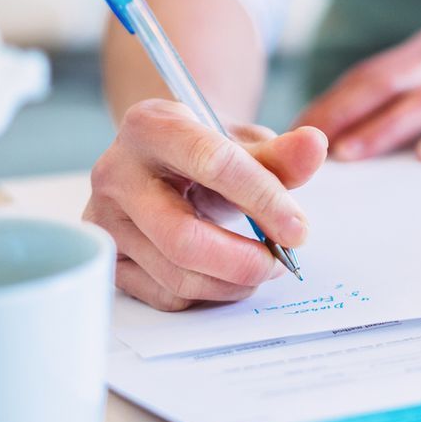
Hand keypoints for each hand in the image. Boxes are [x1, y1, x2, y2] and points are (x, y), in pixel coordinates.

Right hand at [84, 100, 326, 310]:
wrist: (163, 161)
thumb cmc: (205, 149)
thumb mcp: (242, 140)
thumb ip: (279, 152)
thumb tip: (315, 146)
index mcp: (149, 126)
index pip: (213, 164)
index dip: (264, 199)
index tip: (299, 228)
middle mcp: (115, 173)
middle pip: (183, 237)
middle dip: (244, 260)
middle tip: (280, 261)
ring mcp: (105, 221)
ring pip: (176, 274)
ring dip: (232, 282)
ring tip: (261, 265)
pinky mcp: (109, 259)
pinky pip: (165, 295)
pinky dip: (208, 294)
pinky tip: (227, 274)